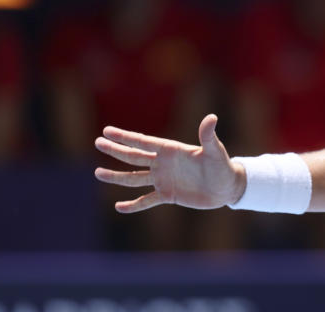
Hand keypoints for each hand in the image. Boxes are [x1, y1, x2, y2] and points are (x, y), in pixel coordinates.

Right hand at [94, 114, 245, 212]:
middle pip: (134, 156)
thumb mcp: (215, 151)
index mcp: (171, 150)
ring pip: (135, 178)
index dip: (126, 136)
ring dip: (117, 176)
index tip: (107, 130)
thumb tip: (212, 118)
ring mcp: (164, 180)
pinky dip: (133, 205)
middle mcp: (163, 163)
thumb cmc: (223, 166)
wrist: (227, 187)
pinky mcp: (168, 195)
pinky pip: (146, 201)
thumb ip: (208, 136)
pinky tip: (119, 207)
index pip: (144, 142)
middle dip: (116, 150)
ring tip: (99, 173)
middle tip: (97, 142)